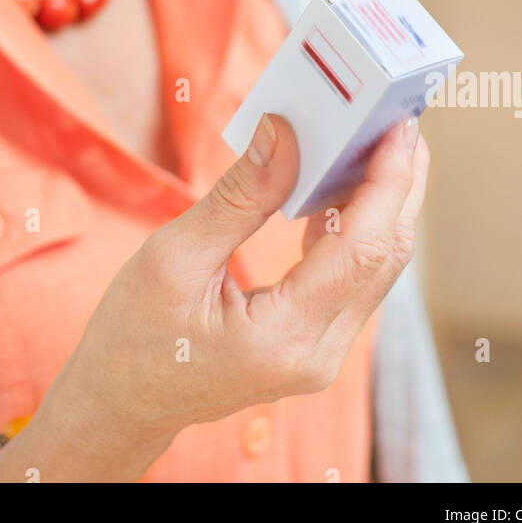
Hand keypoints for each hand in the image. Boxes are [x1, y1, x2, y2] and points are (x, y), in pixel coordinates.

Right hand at [11, 110, 427, 479]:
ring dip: (384, 204)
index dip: (388, 182)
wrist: (120, 403)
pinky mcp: (314, 344)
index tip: (399, 127)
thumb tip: (284, 131)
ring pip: (376, 269)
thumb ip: (239, 196)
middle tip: (401, 119)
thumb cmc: (134, 335)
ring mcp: (321, 355)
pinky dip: (359, 227)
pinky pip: (354, 279)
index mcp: (283, 337)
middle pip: (383, 257)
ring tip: (381, 142)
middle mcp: (318, 354)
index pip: (361, 248)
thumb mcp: (175, 255)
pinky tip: (347, 186)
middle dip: (400, 185)